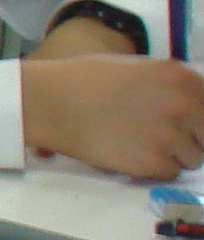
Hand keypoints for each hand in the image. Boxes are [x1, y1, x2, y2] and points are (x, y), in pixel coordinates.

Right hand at [21, 52, 203, 179]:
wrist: (52, 101)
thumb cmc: (86, 80)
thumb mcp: (139, 67)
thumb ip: (171, 84)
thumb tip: (192, 105)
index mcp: (182, 77)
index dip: (197, 117)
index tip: (185, 124)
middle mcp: (184, 105)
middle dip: (190, 137)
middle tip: (160, 136)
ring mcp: (171, 135)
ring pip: (194, 157)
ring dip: (173, 155)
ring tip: (142, 145)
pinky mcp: (153, 161)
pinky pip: (170, 172)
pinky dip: (154, 169)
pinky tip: (130, 154)